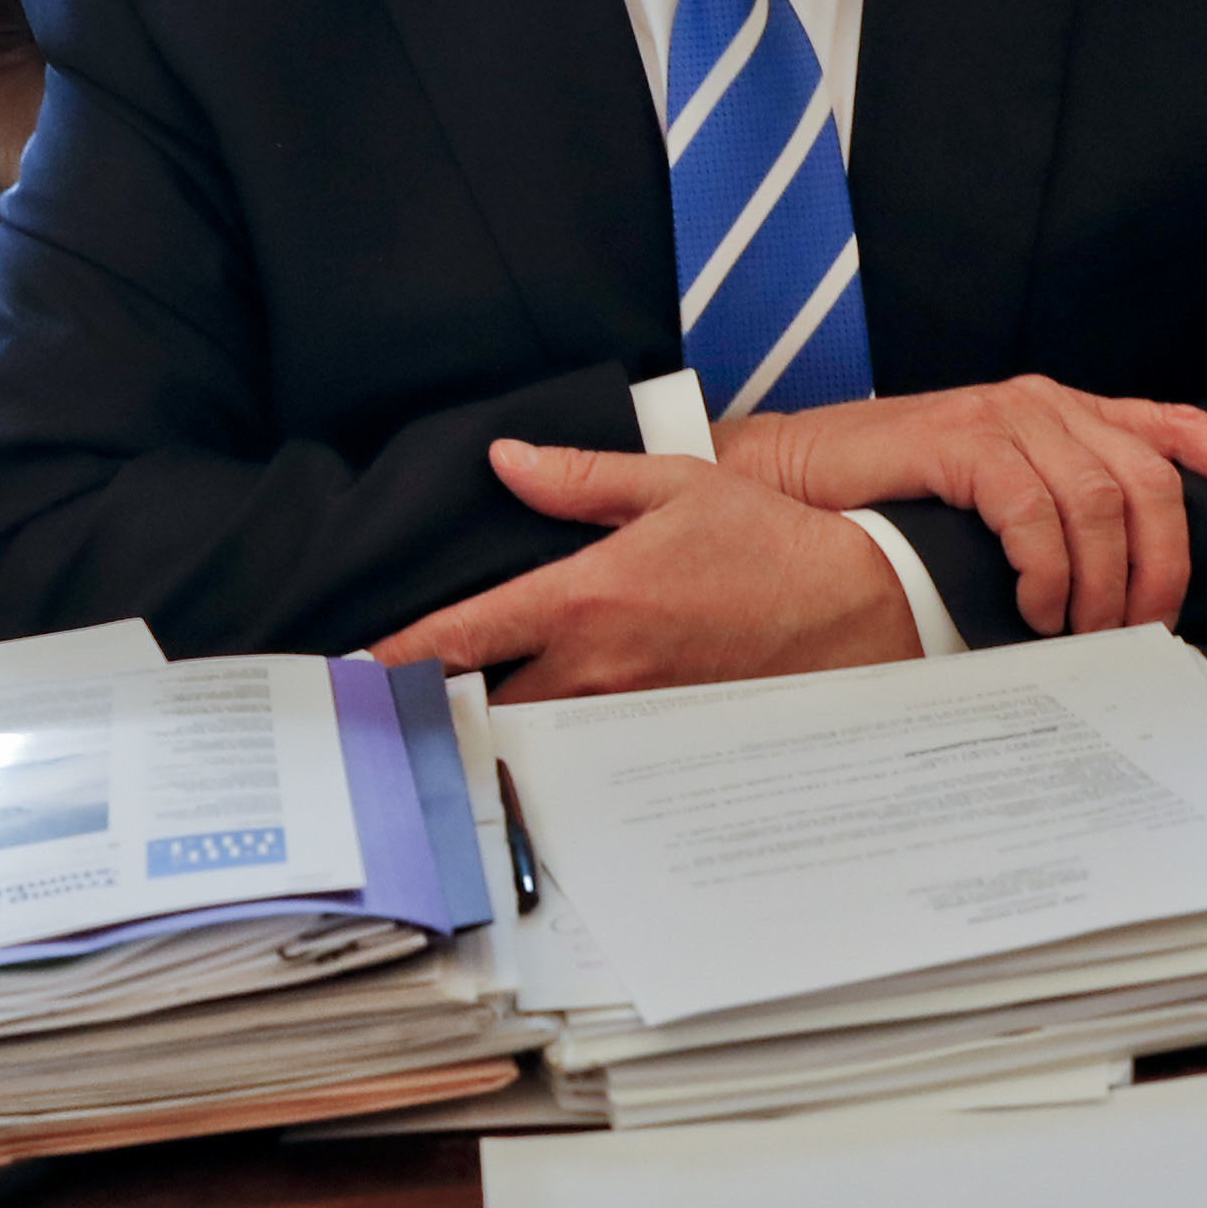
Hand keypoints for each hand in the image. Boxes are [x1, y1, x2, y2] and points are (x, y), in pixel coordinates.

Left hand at [366, 440, 916, 701]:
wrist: (857, 610)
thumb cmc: (767, 542)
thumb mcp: (674, 485)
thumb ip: (580, 479)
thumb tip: (506, 461)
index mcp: (587, 598)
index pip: (462, 637)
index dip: (394, 658)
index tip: (349, 671)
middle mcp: (596, 668)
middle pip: (478, 702)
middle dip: (432, 701)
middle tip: (388, 696)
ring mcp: (625, 712)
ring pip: (526, 733)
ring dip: (487, 723)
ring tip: (444, 713)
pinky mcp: (655, 737)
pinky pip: (582, 746)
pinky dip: (547, 739)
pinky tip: (532, 724)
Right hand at [715, 379, 1206, 637]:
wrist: (789, 480)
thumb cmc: (889, 505)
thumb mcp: (990, 509)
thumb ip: (1054, 523)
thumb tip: (1118, 596)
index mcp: (1063, 415)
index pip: (1172, 426)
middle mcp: (1045, 403)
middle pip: (1152, 480)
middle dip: (1162, 564)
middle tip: (1141, 626)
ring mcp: (1004, 414)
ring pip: (1102, 499)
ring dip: (1102, 581)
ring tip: (1080, 630)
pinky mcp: (960, 436)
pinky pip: (1035, 506)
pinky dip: (1048, 566)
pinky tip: (1034, 605)